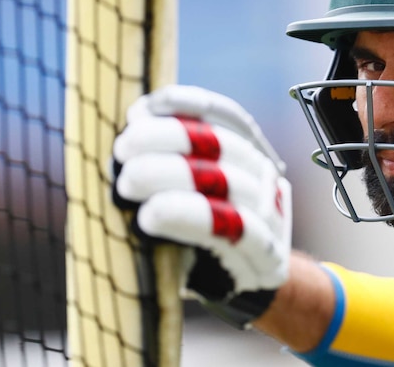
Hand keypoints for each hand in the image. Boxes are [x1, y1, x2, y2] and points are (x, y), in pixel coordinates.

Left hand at [112, 85, 290, 326]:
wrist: (241, 287)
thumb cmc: (197, 232)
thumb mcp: (184, 188)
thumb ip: (164, 156)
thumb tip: (135, 119)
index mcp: (247, 151)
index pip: (224, 115)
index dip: (186, 105)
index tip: (142, 108)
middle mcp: (262, 174)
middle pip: (220, 144)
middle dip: (166, 138)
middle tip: (123, 150)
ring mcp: (270, 212)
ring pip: (225, 182)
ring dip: (171, 176)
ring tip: (127, 182)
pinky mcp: (266, 254)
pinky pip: (233, 228)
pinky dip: (189, 216)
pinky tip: (151, 215)